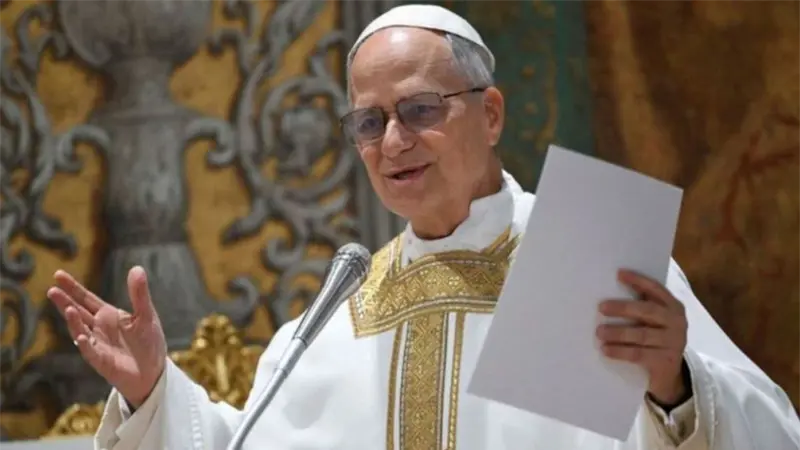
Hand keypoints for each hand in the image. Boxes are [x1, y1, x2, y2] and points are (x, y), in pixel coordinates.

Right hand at [47, 266, 166, 407]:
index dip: (73, 287)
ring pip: (81, 331)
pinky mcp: (102, 362)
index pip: (86, 298)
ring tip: (68, 308)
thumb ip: (140, 294)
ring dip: (74, 321)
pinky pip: (91, 352)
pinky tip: (82, 336)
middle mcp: (98, 328)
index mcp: (108, 315)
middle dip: (65, 302)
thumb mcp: (146, 315)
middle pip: (78, 312)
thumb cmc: (149, 342)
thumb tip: (137, 268)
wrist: (153, 371)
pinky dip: (86, 344)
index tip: (58, 274)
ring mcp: (98, 345)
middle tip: (52, 290)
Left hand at [596, 269, 687, 404]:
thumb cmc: (656, 338)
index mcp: (674, 306)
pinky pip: (639, 354)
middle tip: (601, 307)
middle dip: (623, 308)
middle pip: (648, 311)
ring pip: (641, 334)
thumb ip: (642, 305)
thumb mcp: (655, 320)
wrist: (670, 373)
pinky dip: (620, 351)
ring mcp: (673, 342)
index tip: (619, 274)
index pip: (656, 289)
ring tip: (599, 332)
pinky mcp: (666, 361)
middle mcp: (677, 322)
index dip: (638, 281)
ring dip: (618, 332)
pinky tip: (605, 349)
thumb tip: (611, 288)